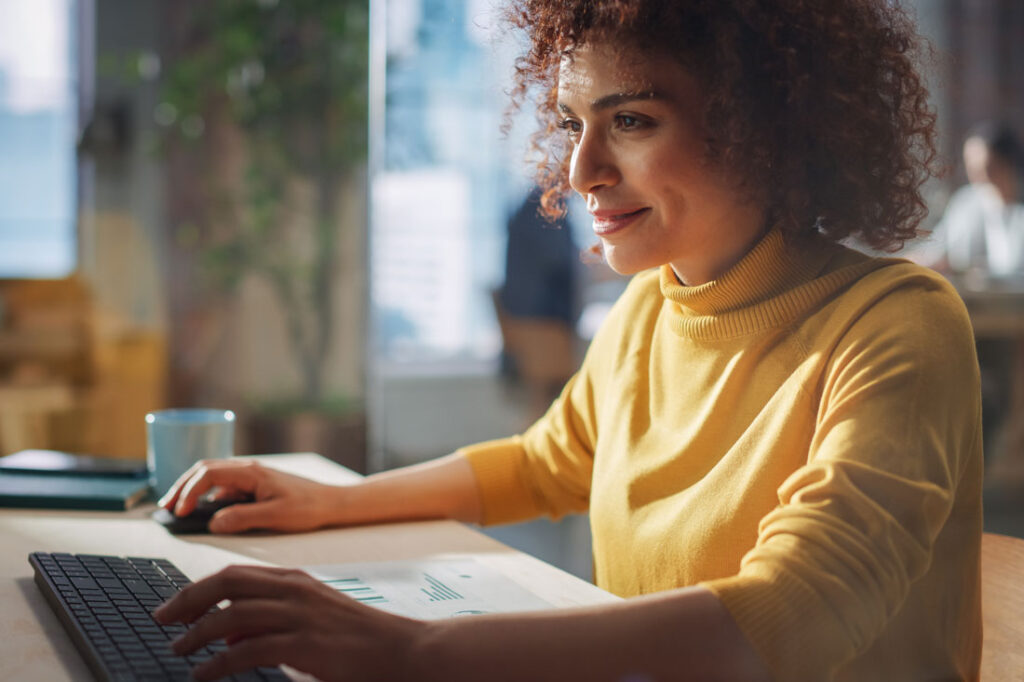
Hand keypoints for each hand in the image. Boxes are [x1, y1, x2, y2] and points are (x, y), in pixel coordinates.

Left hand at [153, 565, 422, 680]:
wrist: (399, 648)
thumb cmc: (357, 637)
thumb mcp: (311, 617)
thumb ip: (270, 620)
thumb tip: (226, 634)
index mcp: (295, 579)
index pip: (235, 574)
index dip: (198, 588)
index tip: (173, 605)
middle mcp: (294, 590)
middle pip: (227, 584)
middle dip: (188, 601)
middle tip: (161, 620)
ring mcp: (299, 615)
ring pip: (232, 615)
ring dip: (197, 633)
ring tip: (178, 650)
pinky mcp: (304, 644)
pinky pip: (248, 650)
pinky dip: (219, 663)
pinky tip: (204, 674)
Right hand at [158, 459, 345, 532]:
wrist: (332, 504)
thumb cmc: (309, 508)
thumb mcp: (275, 516)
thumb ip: (242, 518)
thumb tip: (214, 522)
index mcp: (251, 473)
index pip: (209, 473)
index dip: (190, 490)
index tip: (180, 510)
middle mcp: (249, 470)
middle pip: (205, 470)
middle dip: (183, 486)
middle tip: (166, 507)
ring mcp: (251, 478)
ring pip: (214, 477)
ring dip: (194, 490)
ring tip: (178, 509)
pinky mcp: (255, 487)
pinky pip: (226, 488)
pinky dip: (209, 496)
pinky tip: (205, 511)